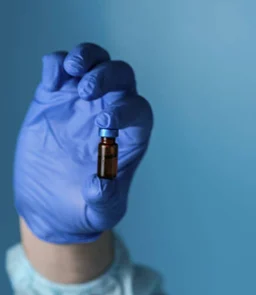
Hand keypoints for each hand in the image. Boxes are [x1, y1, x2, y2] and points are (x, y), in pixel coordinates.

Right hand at [14, 43, 152, 243]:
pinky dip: (56, 63)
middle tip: (86, 92)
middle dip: (108, 76)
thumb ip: (104, 199)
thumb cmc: (86, 207)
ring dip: (86, 57)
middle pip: (121, 77)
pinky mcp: (54, 96)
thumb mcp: (99, 211)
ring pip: (96, 62)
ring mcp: (83, 101)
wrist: (52, 203)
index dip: (126, 110)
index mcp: (130, 136)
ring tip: (72, 70)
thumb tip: (100, 183)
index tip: (105, 122)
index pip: (139, 111)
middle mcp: (111, 112)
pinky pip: (60, 66)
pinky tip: (51, 81)